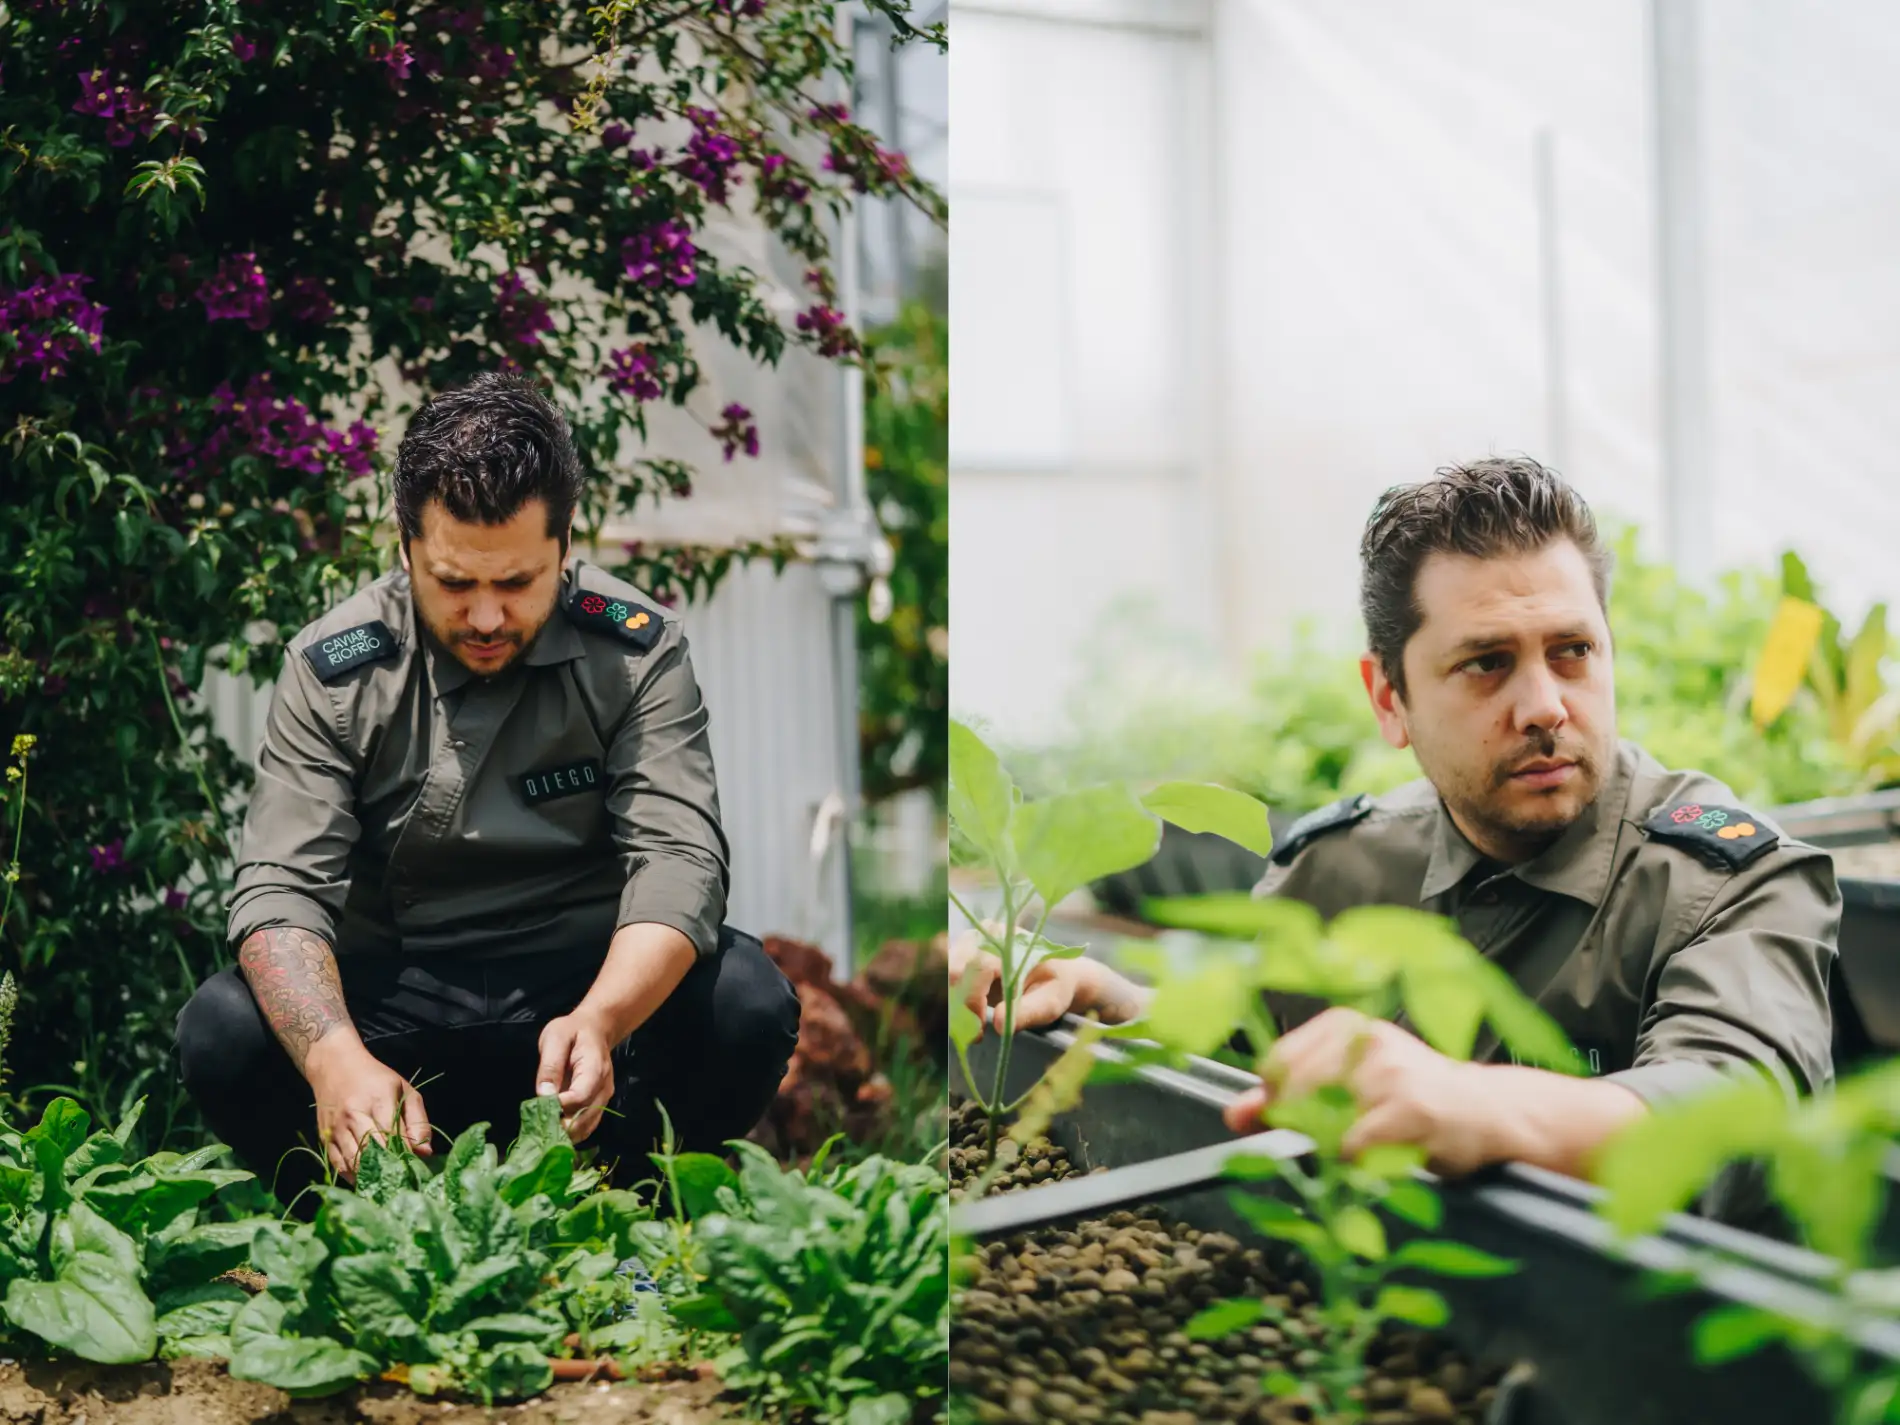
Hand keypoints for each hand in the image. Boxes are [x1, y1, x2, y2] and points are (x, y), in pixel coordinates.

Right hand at [305, 1038, 431, 1182]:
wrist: (334, 1066)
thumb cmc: (375, 1079)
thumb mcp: (404, 1090)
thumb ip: (418, 1121)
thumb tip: (425, 1152)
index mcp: (378, 1100)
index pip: (393, 1136)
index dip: (405, 1155)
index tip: (415, 1166)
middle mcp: (354, 1114)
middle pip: (373, 1151)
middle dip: (389, 1168)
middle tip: (402, 1179)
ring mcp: (337, 1128)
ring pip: (354, 1161)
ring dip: (371, 1175)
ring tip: (386, 1182)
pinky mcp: (325, 1137)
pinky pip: (338, 1165)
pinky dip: (353, 1176)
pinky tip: (366, 1179)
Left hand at [536, 1011, 615, 1143]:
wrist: (595, 1029)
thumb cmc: (572, 1031)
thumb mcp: (555, 1038)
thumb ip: (550, 1066)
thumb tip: (544, 1094)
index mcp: (595, 1068)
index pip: (580, 1097)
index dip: (560, 1107)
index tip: (539, 1107)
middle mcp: (604, 1088)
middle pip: (585, 1118)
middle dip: (560, 1127)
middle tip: (536, 1128)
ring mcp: (603, 1098)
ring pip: (586, 1127)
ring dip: (565, 1134)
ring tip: (542, 1132)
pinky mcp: (598, 1105)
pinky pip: (586, 1126)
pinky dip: (571, 1133)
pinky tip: (553, 1131)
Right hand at [950, 925, 1118, 1034]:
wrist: (1057, 975)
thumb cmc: (1056, 987)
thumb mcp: (1050, 1003)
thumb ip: (1028, 1012)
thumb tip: (997, 1023)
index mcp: (1009, 941)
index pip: (978, 968)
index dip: (973, 1002)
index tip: (979, 1032)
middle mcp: (985, 935)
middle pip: (955, 969)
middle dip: (960, 1006)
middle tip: (974, 1033)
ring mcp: (971, 943)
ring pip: (946, 974)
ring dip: (954, 1005)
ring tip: (974, 1027)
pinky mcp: (962, 955)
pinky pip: (946, 978)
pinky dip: (953, 1001)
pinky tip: (969, 1017)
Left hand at [1221, 1008, 1496, 1175]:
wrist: (1486, 1111)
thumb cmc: (1411, 1098)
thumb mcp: (1348, 1084)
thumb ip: (1287, 1098)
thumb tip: (1234, 1116)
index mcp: (1341, 1025)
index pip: (1274, 1063)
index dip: (1278, 1101)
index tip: (1300, 1118)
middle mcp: (1360, 1039)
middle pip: (1289, 1092)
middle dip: (1301, 1127)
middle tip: (1337, 1140)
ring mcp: (1386, 1072)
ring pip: (1317, 1121)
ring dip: (1331, 1148)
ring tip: (1365, 1145)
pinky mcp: (1410, 1109)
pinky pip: (1351, 1147)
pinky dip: (1355, 1164)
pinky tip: (1380, 1157)